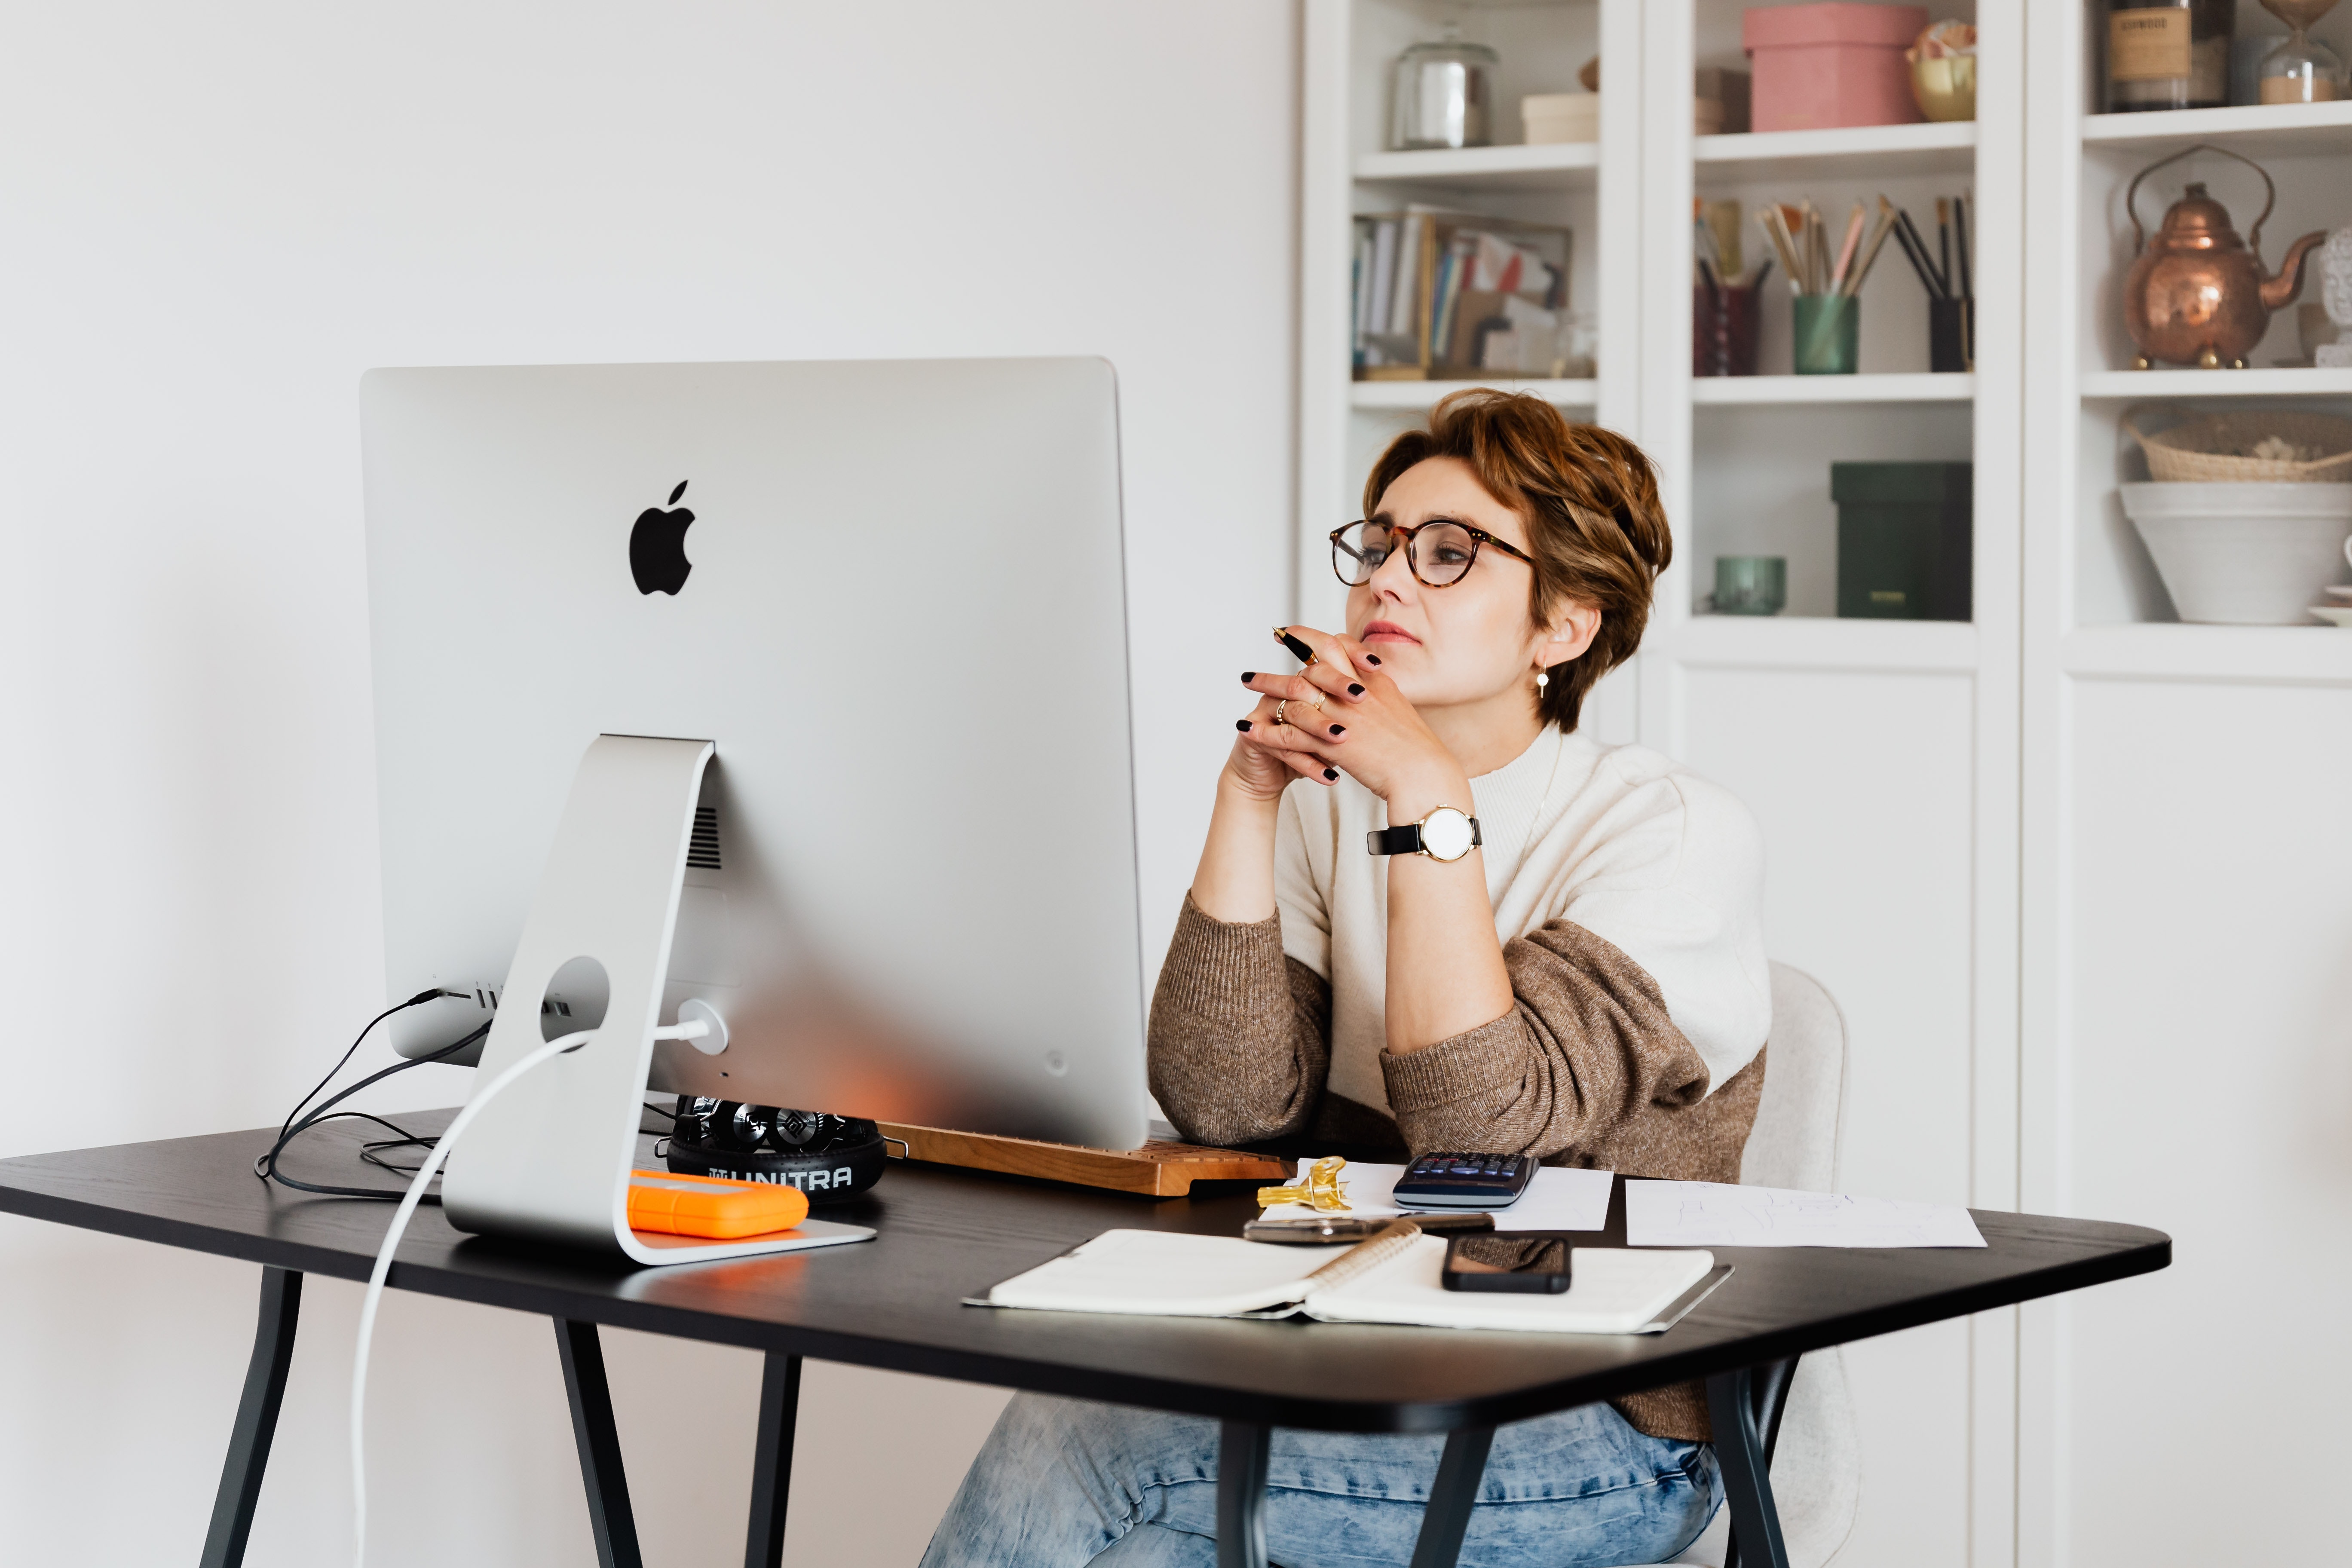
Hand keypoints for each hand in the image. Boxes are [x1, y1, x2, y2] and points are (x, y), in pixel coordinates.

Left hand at [1232, 627, 1465, 810]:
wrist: (1423, 774)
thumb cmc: (1415, 749)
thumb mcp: (1397, 708)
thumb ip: (1378, 691)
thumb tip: (1366, 680)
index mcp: (1373, 681)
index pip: (1339, 645)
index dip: (1313, 635)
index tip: (1293, 630)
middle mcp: (1355, 692)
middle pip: (1312, 662)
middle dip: (1286, 651)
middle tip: (1270, 637)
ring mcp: (1342, 715)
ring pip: (1295, 694)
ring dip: (1267, 685)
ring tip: (1246, 681)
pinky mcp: (1331, 743)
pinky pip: (1289, 733)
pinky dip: (1266, 730)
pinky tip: (1247, 729)